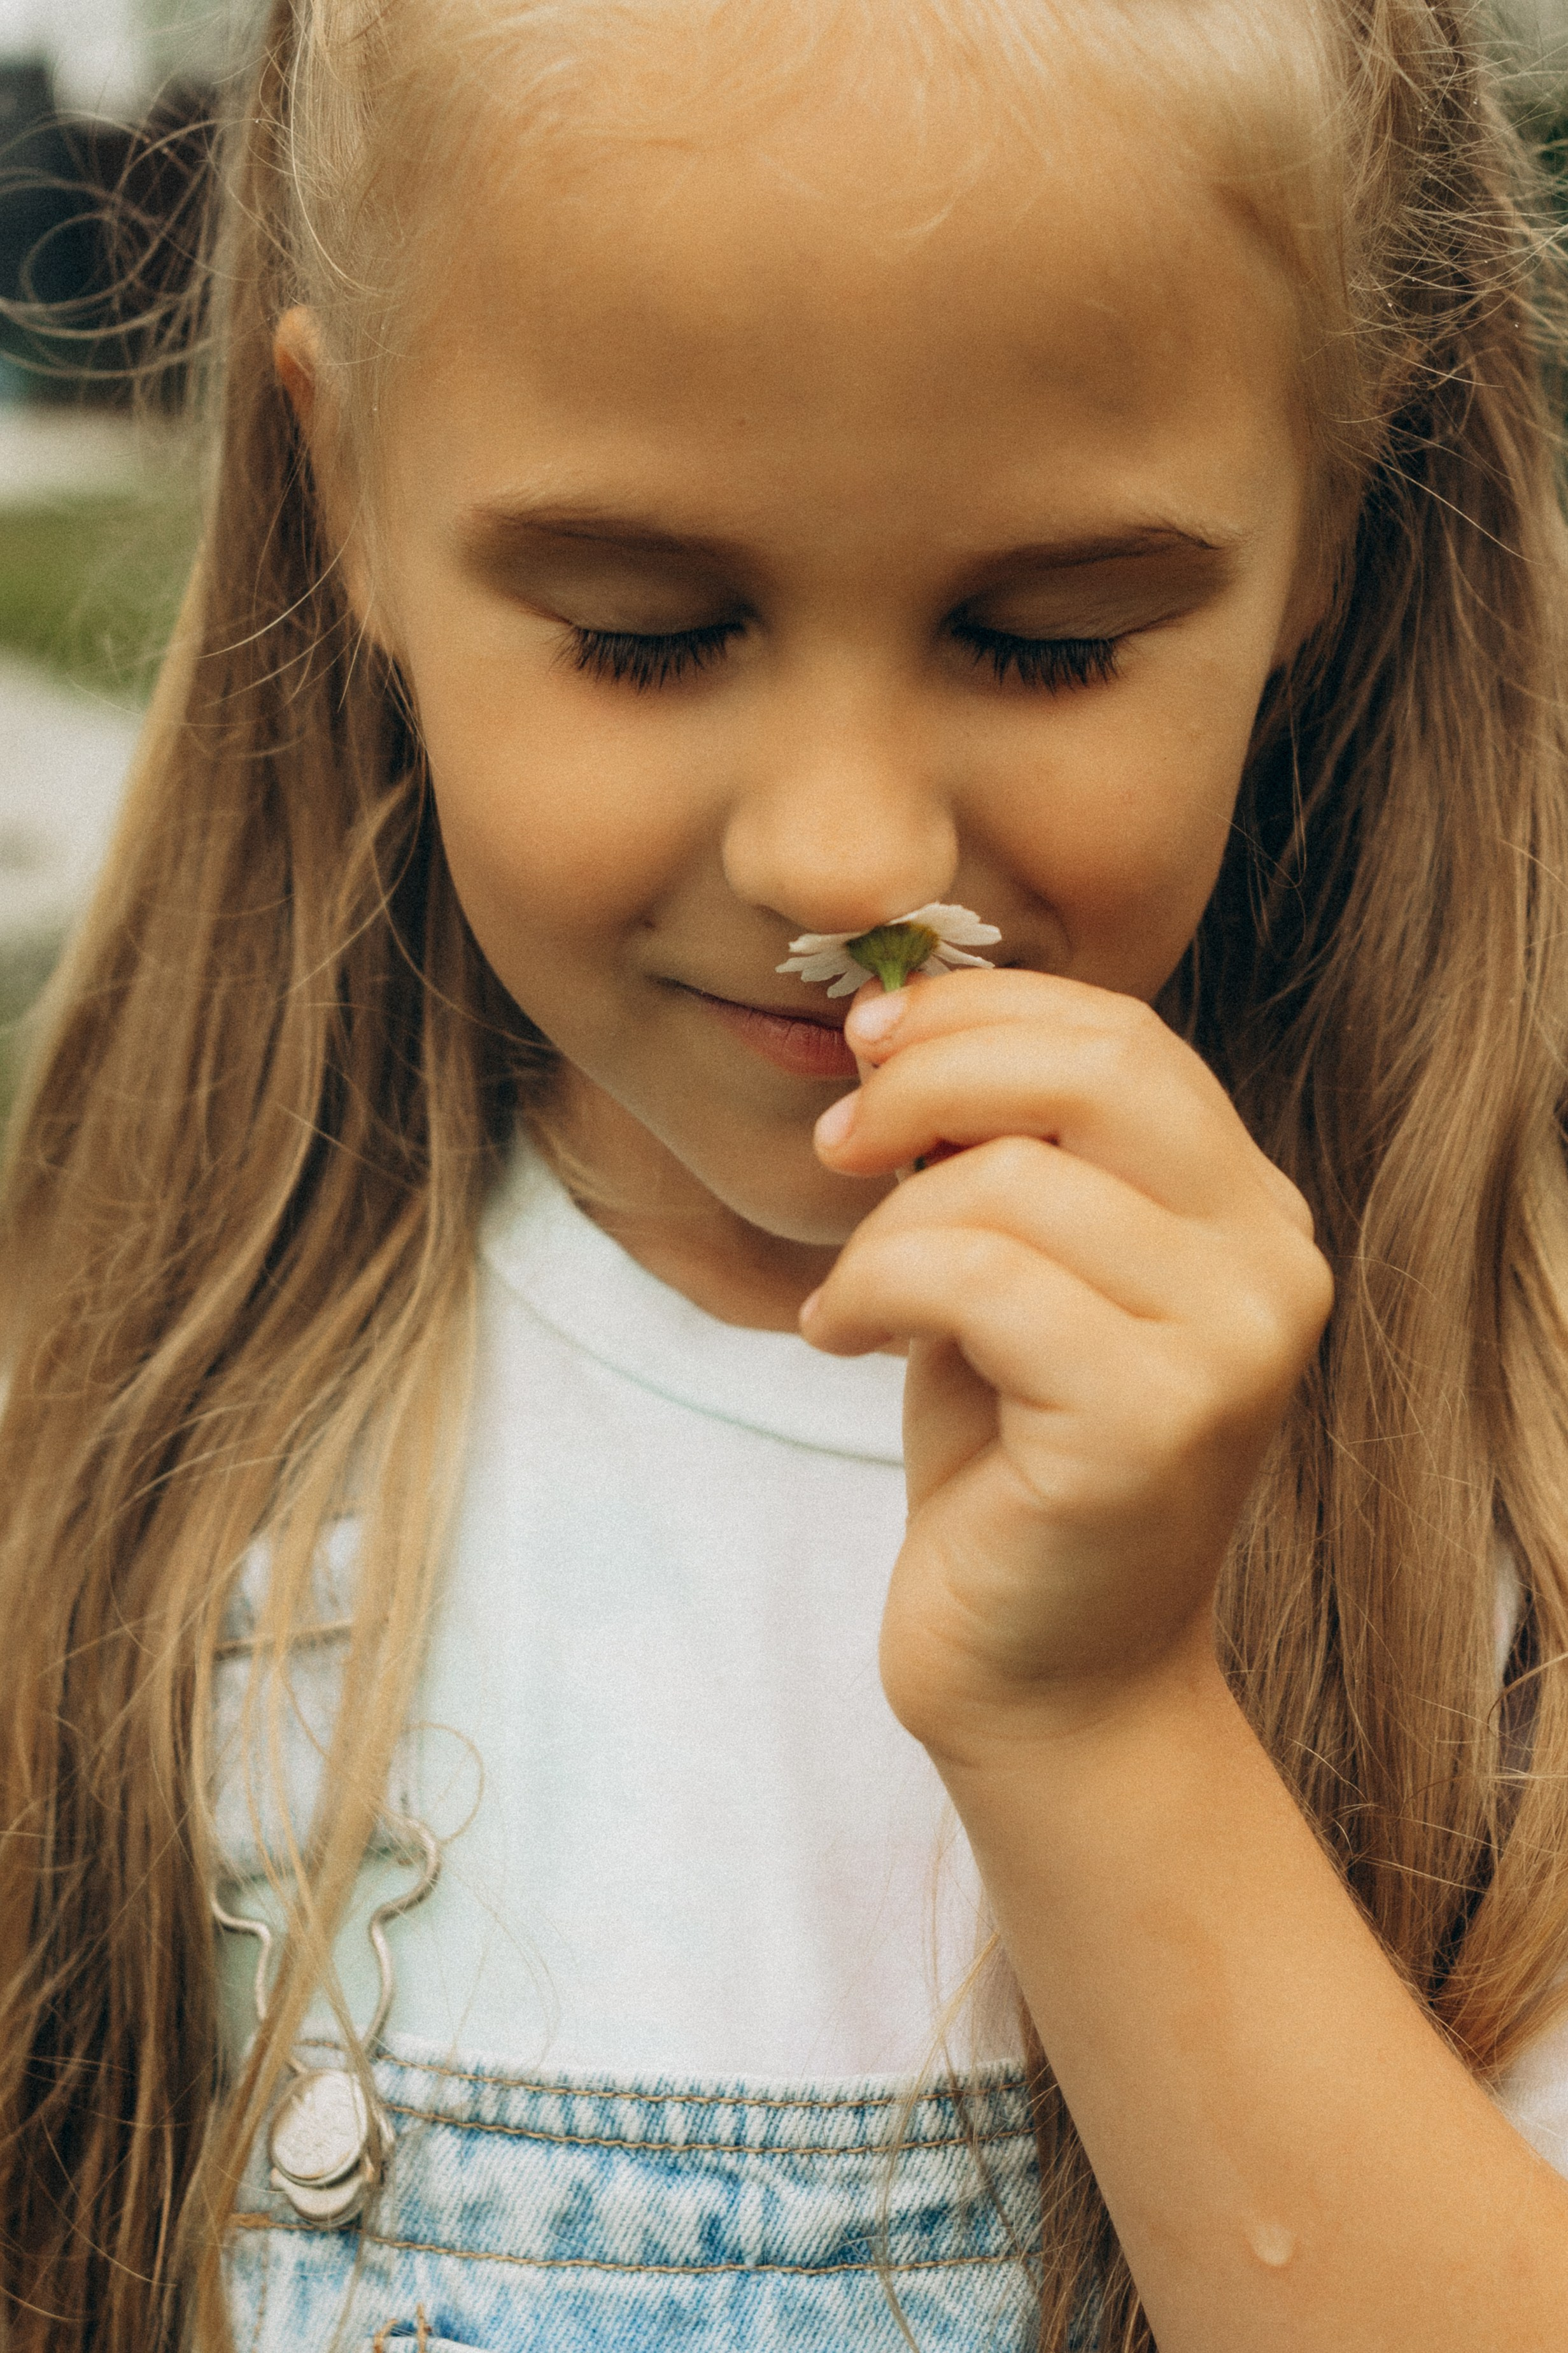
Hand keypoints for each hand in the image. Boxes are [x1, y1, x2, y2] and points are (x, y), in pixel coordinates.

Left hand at [801, 971, 1331, 1764]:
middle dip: (931, 1076)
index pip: (1126, 1036)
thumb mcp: (1019, 1274)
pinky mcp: (1149, 1424)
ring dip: (883, 1225)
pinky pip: (975, 1280)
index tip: (872, 1040)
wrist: (1047, 1679)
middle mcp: (1272, 1268)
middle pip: (1097, 1070)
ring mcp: (1228, 1348)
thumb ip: (1007, 1153)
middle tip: (839, 1141)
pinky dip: (875, 1288)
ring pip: (1010, 1181)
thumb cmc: (1013, 1467)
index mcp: (1250, 1214)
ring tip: (853, 1295)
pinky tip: (845, 1339)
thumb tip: (907, 1023)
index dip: (982, 1011)